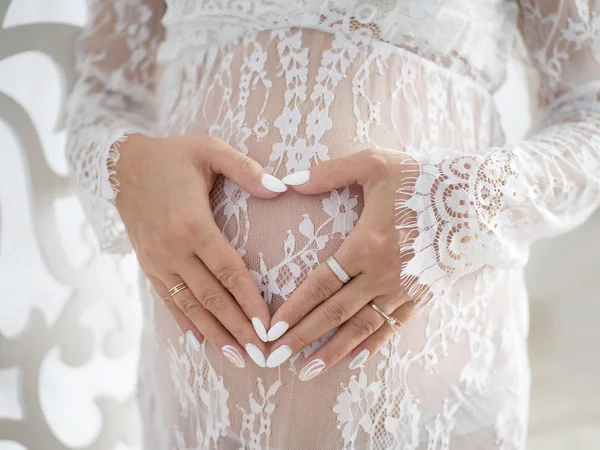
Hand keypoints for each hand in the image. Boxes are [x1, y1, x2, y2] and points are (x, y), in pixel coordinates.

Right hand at [113, 134, 287, 367]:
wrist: (121, 164)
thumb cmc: (172, 156)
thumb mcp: (210, 150)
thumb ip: (246, 169)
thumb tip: (281, 187)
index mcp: (192, 224)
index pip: (229, 272)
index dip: (250, 301)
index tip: (268, 326)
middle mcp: (173, 249)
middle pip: (212, 297)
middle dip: (237, 329)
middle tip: (260, 355)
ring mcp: (158, 261)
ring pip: (190, 306)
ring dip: (215, 334)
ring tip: (237, 358)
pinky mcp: (148, 265)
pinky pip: (168, 300)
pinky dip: (185, 322)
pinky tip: (200, 341)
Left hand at [263, 148, 418, 378]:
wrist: (477, 199)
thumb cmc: (422, 178)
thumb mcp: (375, 164)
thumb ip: (330, 173)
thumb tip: (289, 181)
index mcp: (368, 244)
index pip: (322, 283)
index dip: (295, 308)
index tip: (271, 329)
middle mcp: (383, 274)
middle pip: (336, 313)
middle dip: (303, 337)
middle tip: (275, 359)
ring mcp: (404, 289)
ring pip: (362, 327)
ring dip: (333, 351)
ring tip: (307, 372)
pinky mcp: (421, 295)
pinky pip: (393, 326)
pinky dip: (374, 344)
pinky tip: (356, 360)